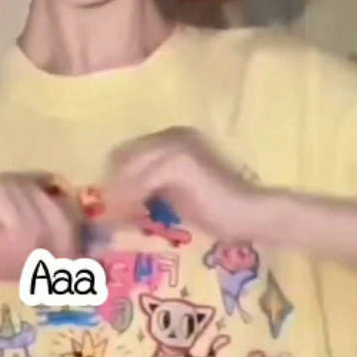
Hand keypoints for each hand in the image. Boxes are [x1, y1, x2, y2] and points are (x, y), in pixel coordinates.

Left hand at [102, 127, 258, 240]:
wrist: (248, 213)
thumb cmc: (214, 209)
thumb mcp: (172, 192)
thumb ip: (147, 187)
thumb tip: (114, 197)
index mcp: (170, 138)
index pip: (126, 154)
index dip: (115, 180)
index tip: (110, 208)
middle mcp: (171, 134)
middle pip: (122, 159)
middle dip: (113, 189)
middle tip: (108, 218)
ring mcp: (175, 145)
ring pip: (129, 171)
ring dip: (120, 198)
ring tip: (117, 221)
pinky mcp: (177, 163)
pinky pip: (141, 183)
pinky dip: (132, 202)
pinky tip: (134, 219)